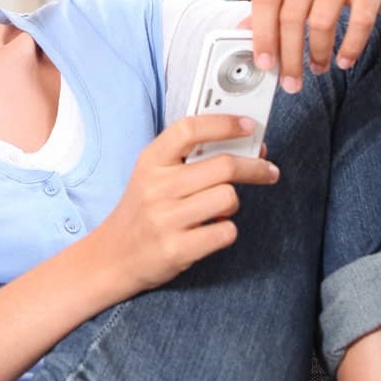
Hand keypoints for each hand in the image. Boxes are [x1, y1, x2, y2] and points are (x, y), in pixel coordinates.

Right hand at [93, 114, 278, 295]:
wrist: (113, 256)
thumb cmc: (143, 210)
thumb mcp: (154, 175)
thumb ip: (190, 158)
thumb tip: (244, 146)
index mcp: (150, 161)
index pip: (189, 129)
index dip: (223, 123)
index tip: (248, 125)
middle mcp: (156, 187)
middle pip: (223, 166)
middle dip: (254, 167)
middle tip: (267, 171)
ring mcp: (165, 219)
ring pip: (228, 198)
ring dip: (233, 204)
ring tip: (220, 209)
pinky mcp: (176, 250)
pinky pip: (225, 232)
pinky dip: (226, 231)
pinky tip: (212, 231)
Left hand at [247, 0, 380, 91]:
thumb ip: (270, 4)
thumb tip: (242, 35)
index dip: (261, 35)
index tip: (264, 64)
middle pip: (291, 16)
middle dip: (289, 57)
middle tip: (290, 82)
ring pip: (322, 21)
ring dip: (317, 54)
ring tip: (318, 68)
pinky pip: (359, 21)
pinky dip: (350, 47)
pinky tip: (343, 61)